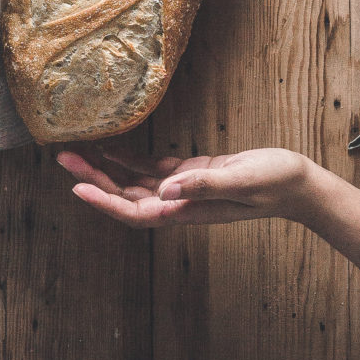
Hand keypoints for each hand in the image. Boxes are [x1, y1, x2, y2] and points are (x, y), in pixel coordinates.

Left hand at [57, 146, 310, 228]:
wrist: (296, 184)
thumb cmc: (273, 184)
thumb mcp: (240, 181)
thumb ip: (204, 185)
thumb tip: (167, 190)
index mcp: (188, 210)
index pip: (137, 212)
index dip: (105, 203)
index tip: (77, 188)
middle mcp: (179, 203)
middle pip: (126, 198)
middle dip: (94, 181)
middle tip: (63, 159)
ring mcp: (183, 189)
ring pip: (134, 184)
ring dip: (106, 170)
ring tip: (76, 152)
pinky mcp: (190, 174)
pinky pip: (151, 170)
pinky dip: (129, 160)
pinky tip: (110, 147)